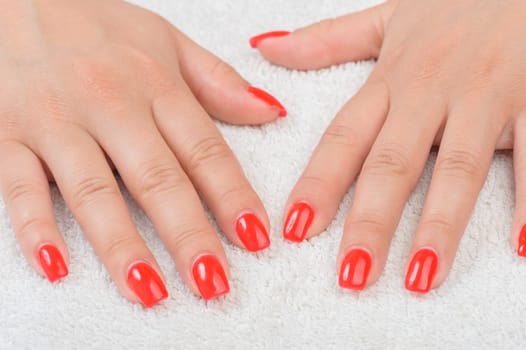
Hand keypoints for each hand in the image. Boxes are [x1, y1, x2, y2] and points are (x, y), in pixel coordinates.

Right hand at [0, 0, 285, 306]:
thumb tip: (270, 110)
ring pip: (93, 190)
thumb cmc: (93, 23)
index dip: (233, 196)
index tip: (256, 238)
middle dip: (188, 235)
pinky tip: (56, 266)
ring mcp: (56, 121)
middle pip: (157, 179)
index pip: (205, 150)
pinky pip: (19, 185)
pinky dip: (34, 227)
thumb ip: (217, 79)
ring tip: (150, 290)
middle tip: (213, 283)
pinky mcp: (7, 134)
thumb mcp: (164, 40)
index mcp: (155, 85)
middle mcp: (110, 105)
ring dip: (122, 244)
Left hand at [251, 0, 525, 292]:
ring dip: (439, 226)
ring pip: (458, 168)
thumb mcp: (389, 17)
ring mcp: (487, 96)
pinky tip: (518, 244)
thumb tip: (267, 48)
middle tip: (351, 275)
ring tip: (419, 277)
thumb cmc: (458, 1)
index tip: (295, 229)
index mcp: (393, 77)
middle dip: (370, 222)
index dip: (317, 184)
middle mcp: (432, 91)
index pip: (344, 138)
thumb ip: (327, 39)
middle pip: (393, 164)